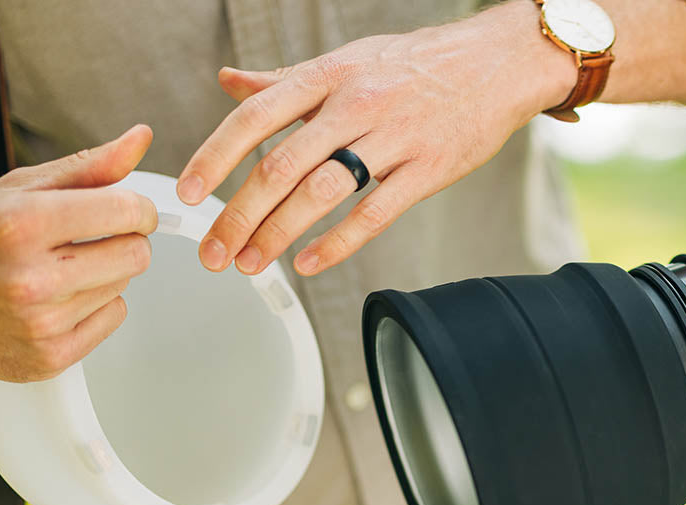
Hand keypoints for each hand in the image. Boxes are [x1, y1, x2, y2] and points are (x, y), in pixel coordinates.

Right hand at [0, 126, 158, 384]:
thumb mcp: (19, 189)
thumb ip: (89, 166)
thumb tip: (140, 139)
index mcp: (24, 224)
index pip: (127, 212)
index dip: (139, 209)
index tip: (130, 211)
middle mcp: (32, 277)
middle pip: (136, 254)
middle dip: (124, 241)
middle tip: (90, 241)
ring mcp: (42, 322)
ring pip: (124, 287)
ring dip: (105, 275)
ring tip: (61, 270)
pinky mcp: (51, 356)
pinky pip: (113, 319)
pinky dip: (96, 307)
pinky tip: (60, 299)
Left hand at [176, 1, 574, 276]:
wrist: (498, 62)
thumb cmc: (418, 65)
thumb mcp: (347, 59)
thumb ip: (285, 80)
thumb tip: (229, 82)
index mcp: (328, 75)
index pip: (256, 116)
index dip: (216, 158)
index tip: (187, 194)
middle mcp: (356, 103)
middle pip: (281, 165)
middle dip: (238, 215)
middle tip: (213, 252)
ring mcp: (394, 136)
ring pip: (322, 192)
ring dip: (278, 234)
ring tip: (251, 264)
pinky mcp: (429, 168)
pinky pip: (376, 212)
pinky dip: (338, 243)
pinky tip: (309, 263)